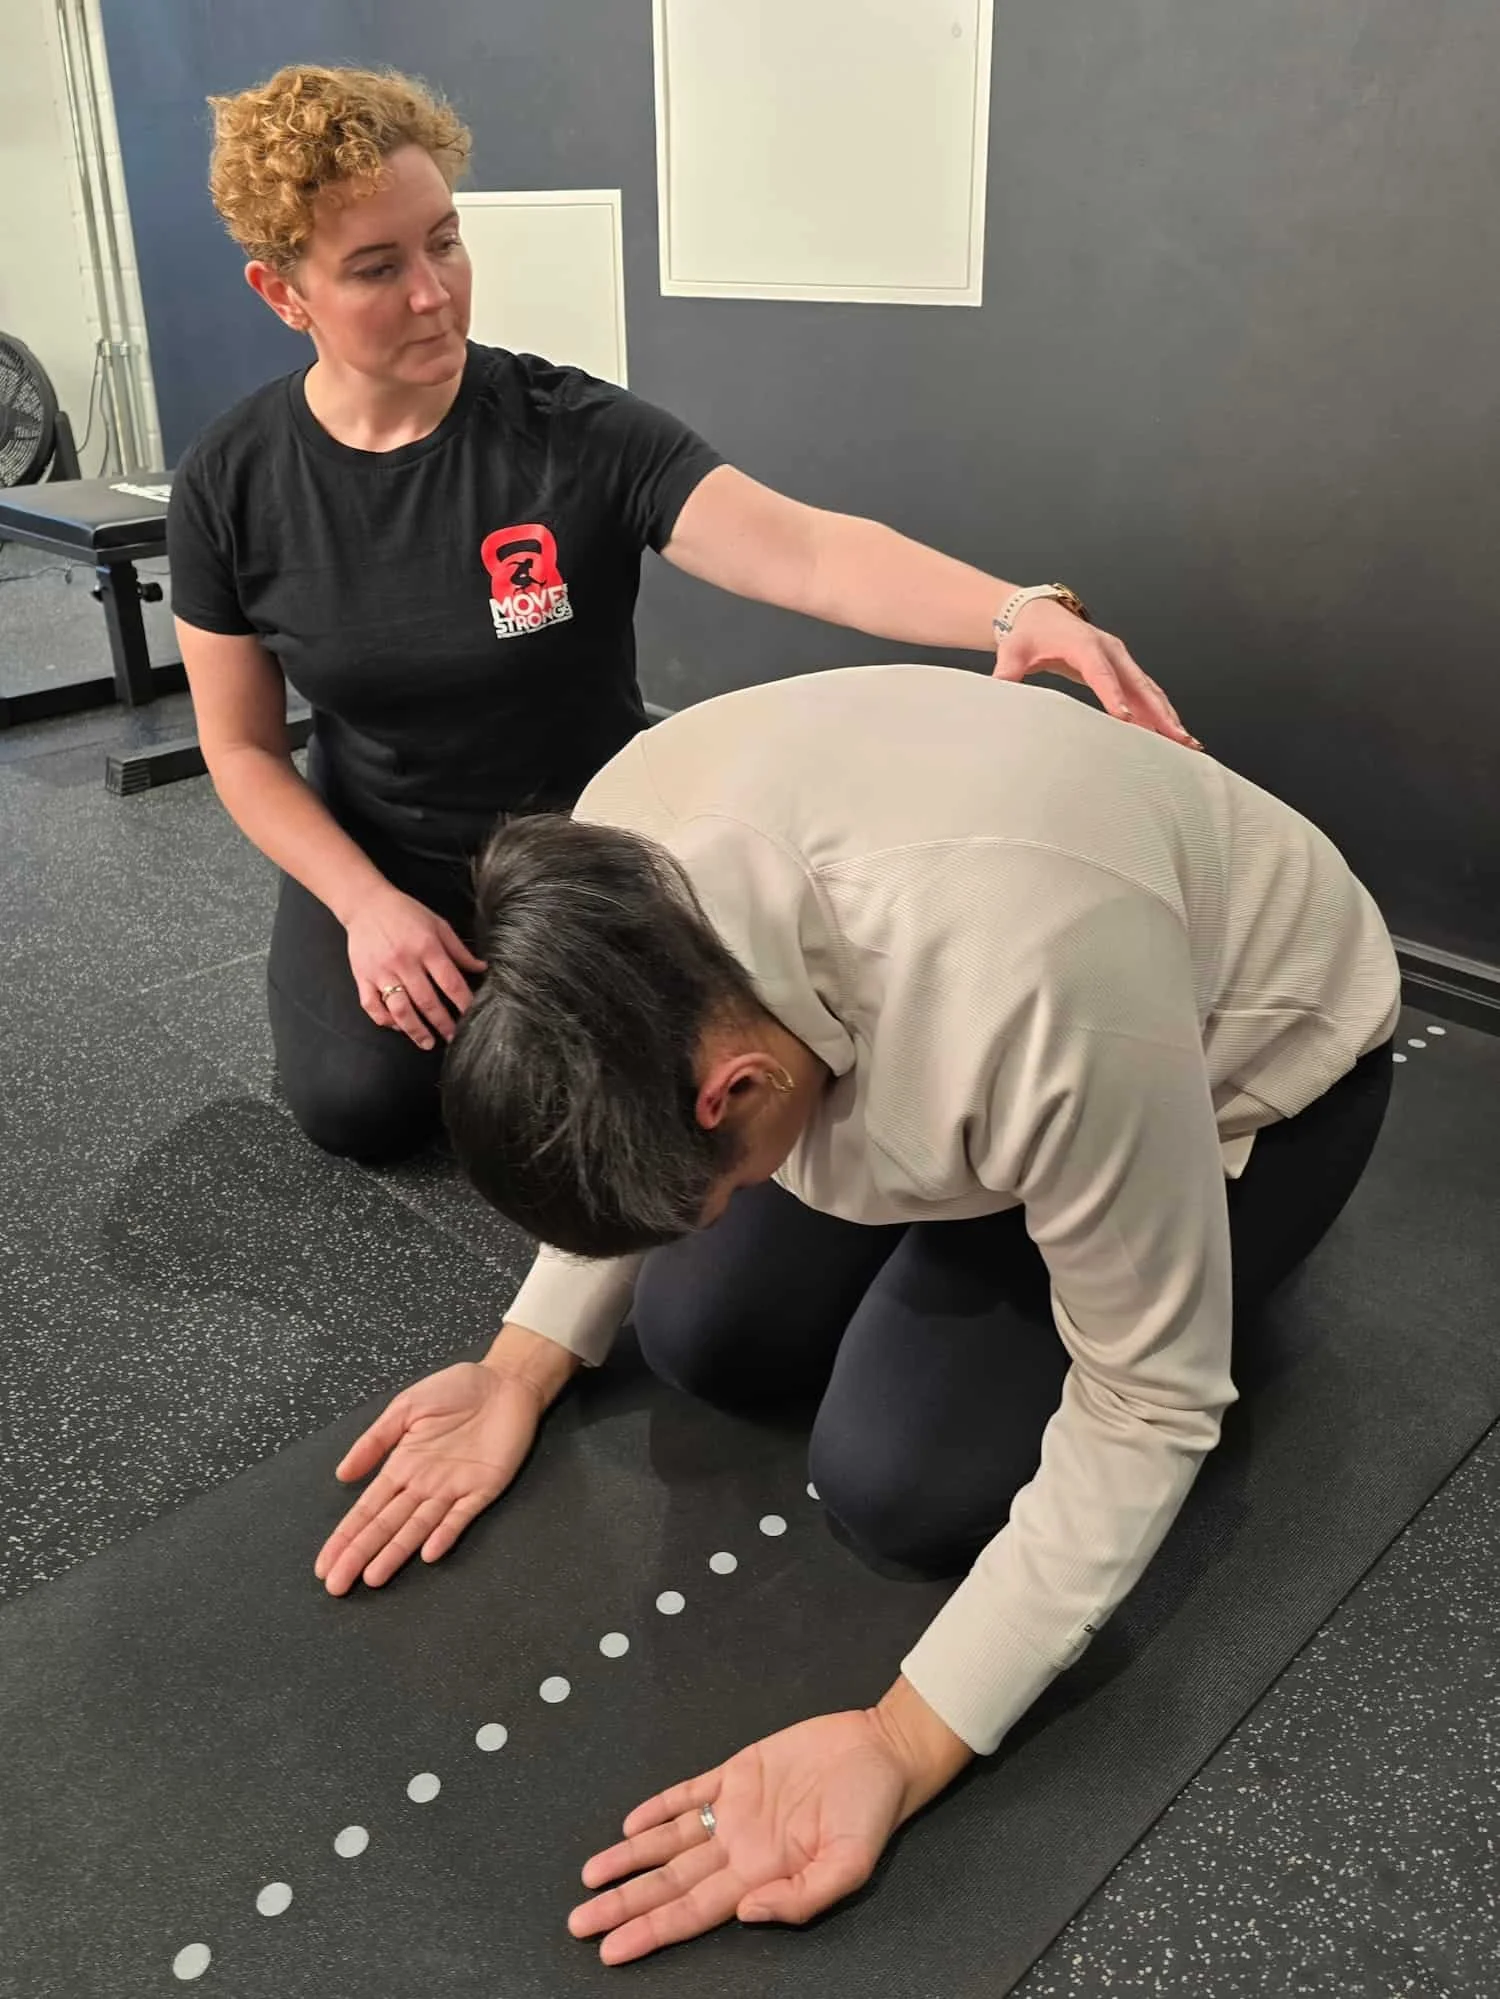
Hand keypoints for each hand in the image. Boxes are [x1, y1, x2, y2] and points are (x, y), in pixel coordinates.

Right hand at [314, 1361, 542, 1593]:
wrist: (506, 1381)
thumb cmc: (458, 1389)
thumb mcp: (407, 1406)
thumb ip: (375, 1440)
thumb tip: (342, 1474)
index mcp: (402, 1465)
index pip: (367, 1509)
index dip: (346, 1536)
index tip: (324, 1565)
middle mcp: (423, 1484)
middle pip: (386, 1525)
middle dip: (359, 1554)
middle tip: (336, 1585)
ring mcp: (452, 1489)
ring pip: (418, 1528)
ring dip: (395, 1553)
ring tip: (373, 1578)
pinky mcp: (483, 1488)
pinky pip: (461, 1516)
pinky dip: (445, 1534)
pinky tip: (428, 1552)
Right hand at [345, 882, 486, 1050]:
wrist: (366, 903)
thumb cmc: (406, 913)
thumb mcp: (438, 924)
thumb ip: (458, 950)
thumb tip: (482, 969)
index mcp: (426, 947)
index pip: (450, 982)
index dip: (463, 1003)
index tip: (473, 1018)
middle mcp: (404, 962)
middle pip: (427, 1001)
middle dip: (443, 1024)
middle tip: (454, 1038)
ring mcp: (381, 972)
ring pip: (399, 1009)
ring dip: (415, 1030)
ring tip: (428, 1042)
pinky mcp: (362, 977)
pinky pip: (372, 1006)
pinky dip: (385, 1020)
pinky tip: (397, 1026)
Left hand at [569, 1683, 972, 1964]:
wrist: (884, 1749)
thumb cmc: (873, 1809)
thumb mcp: (851, 1864)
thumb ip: (803, 1896)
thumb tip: (750, 1914)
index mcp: (762, 1874)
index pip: (692, 1911)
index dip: (650, 1930)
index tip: (610, 1950)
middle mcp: (740, 1848)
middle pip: (668, 1882)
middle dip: (623, 1904)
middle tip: (578, 1925)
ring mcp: (736, 1810)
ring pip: (669, 1841)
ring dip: (629, 1860)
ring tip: (590, 1878)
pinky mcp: (739, 1770)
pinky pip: (690, 1792)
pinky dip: (659, 1807)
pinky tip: (631, 1824)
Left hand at [993, 597, 1202, 750]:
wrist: (1040, 614)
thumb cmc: (1027, 635)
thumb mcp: (1012, 651)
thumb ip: (1007, 672)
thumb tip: (999, 690)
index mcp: (1084, 644)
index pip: (1101, 673)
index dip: (1113, 695)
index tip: (1126, 719)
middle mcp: (1110, 650)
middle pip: (1138, 684)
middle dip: (1160, 712)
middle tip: (1178, 737)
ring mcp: (1121, 660)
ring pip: (1150, 690)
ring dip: (1168, 716)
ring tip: (1187, 743)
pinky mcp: (1124, 670)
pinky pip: (1146, 693)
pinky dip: (1161, 713)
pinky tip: (1173, 735)